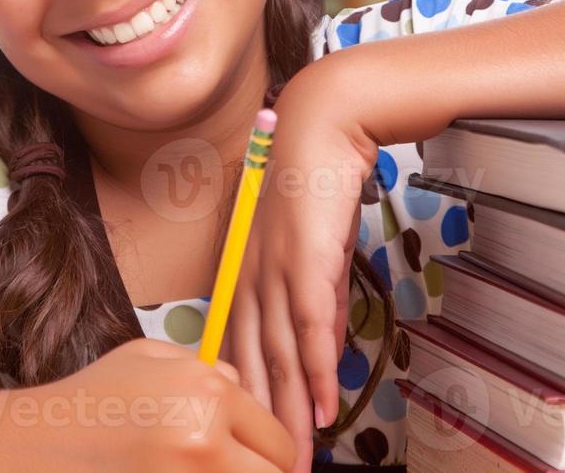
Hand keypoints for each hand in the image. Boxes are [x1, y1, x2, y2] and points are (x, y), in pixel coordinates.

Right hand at [24, 337, 296, 471]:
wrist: (39, 444)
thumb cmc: (93, 398)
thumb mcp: (150, 357)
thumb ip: (208, 368)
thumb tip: (243, 387)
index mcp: (208, 395)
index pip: (279, 441)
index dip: (272, 452)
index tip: (259, 458)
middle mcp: (205, 442)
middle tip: (234, 466)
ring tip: (200, 467)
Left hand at [218, 56, 382, 471]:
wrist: (324, 125)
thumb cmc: (317, 181)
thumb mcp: (317, 250)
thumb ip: (317, 300)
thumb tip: (324, 348)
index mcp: (245, 271)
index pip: (239, 348)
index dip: (246, 398)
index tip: (252, 436)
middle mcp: (251, 275)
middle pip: (253, 364)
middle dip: (260, 423)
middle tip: (271, 464)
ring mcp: (274, 269)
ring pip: (278, 357)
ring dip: (288, 413)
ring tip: (296, 456)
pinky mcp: (305, 261)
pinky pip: (309, 329)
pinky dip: (317, 374)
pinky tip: (322, 408)